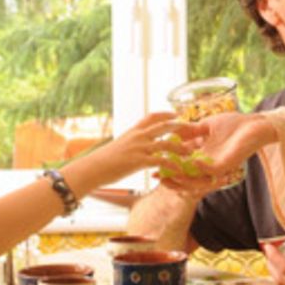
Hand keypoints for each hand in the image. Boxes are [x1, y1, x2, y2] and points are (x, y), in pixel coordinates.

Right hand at [71, 112, 199, 187]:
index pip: (152, 117)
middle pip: (164, 126)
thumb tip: (137, 146)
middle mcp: (138, 136)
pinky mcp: (139, 161)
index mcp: (133, 131)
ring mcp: (139, 148)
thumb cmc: (104, 160)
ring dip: (181, 147)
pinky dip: (172, 165)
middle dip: (179, 126)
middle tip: (191, 129)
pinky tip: (179, 170)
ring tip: (191, 151)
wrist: (93, 168)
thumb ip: (131, 143)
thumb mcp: (119, 145)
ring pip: (166, 143)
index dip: (165, 114)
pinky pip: (160, 162)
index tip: (175, 114)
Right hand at [158, 112, 276, 192]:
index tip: (154, 166)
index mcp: (203, 156)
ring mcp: (217, 166)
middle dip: (172, 179)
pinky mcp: (227, 164)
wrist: (255, 123)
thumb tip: (173, 131)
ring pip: (197, 180)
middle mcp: (208, 164)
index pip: (182, 166)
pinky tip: (192, 160)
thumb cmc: (234, 123)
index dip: (168, 168)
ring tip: (170, 173)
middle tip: (157, 176)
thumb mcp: (206, 125)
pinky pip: (211, 171)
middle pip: (187, 178)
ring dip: (183, 178)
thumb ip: (191, 130)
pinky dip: (201, 167)